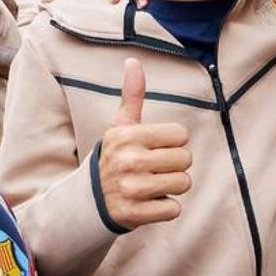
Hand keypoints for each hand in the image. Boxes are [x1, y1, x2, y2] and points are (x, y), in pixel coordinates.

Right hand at [97, 59, 191, 229]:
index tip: (154, 148)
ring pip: (183, 184)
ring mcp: (131, 189)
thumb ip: (131, 96)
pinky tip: (147, 202)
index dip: (173, 142)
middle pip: (185, 160)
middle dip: (174, 165)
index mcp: (127, 136)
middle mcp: (128, 161)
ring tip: (152, 185)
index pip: (181, 135)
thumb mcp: (120, 126)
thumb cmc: (115, 157)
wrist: (90, 200)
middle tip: (154, 169)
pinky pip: (173, 209)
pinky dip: (164, 208)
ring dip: (172, 187)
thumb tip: (133, 60)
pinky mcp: (134, 214)